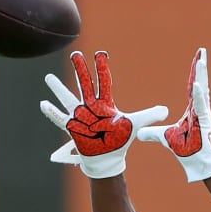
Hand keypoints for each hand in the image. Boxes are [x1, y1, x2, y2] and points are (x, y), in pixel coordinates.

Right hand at [40, 51, 168, 177]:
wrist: (109, 158)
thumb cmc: (120, 140)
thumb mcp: (135, 125)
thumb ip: (149, 115)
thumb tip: (166, 110)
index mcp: (105, 104)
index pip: (103, 81)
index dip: (102, 67)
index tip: (100, 53)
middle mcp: (91, 106)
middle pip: (85, 84)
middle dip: (81, 69)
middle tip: (75, 54)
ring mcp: (80, 116)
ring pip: (68, 98)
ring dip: (59, 88)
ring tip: (49, 77)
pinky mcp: (72, 127)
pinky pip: (60, 118)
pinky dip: (52, 112)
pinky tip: (44, 103)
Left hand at [137, 48, 210, 182]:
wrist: (200, 164)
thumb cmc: (188, 150)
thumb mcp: (166, 138)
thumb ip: (153, 133)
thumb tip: (139, 133)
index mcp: (193, 110)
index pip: (192, 87)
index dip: (193, 73)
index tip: (196, 58)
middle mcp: (200, 109)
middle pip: (200, 83)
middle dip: (201, 67)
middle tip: (203, 51)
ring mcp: (203, 115)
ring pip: (202, 91)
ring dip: (201, 75)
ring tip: (201, 60)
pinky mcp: (204, 122)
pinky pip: (201, 106)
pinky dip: (200, 95)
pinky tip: (198, 84)